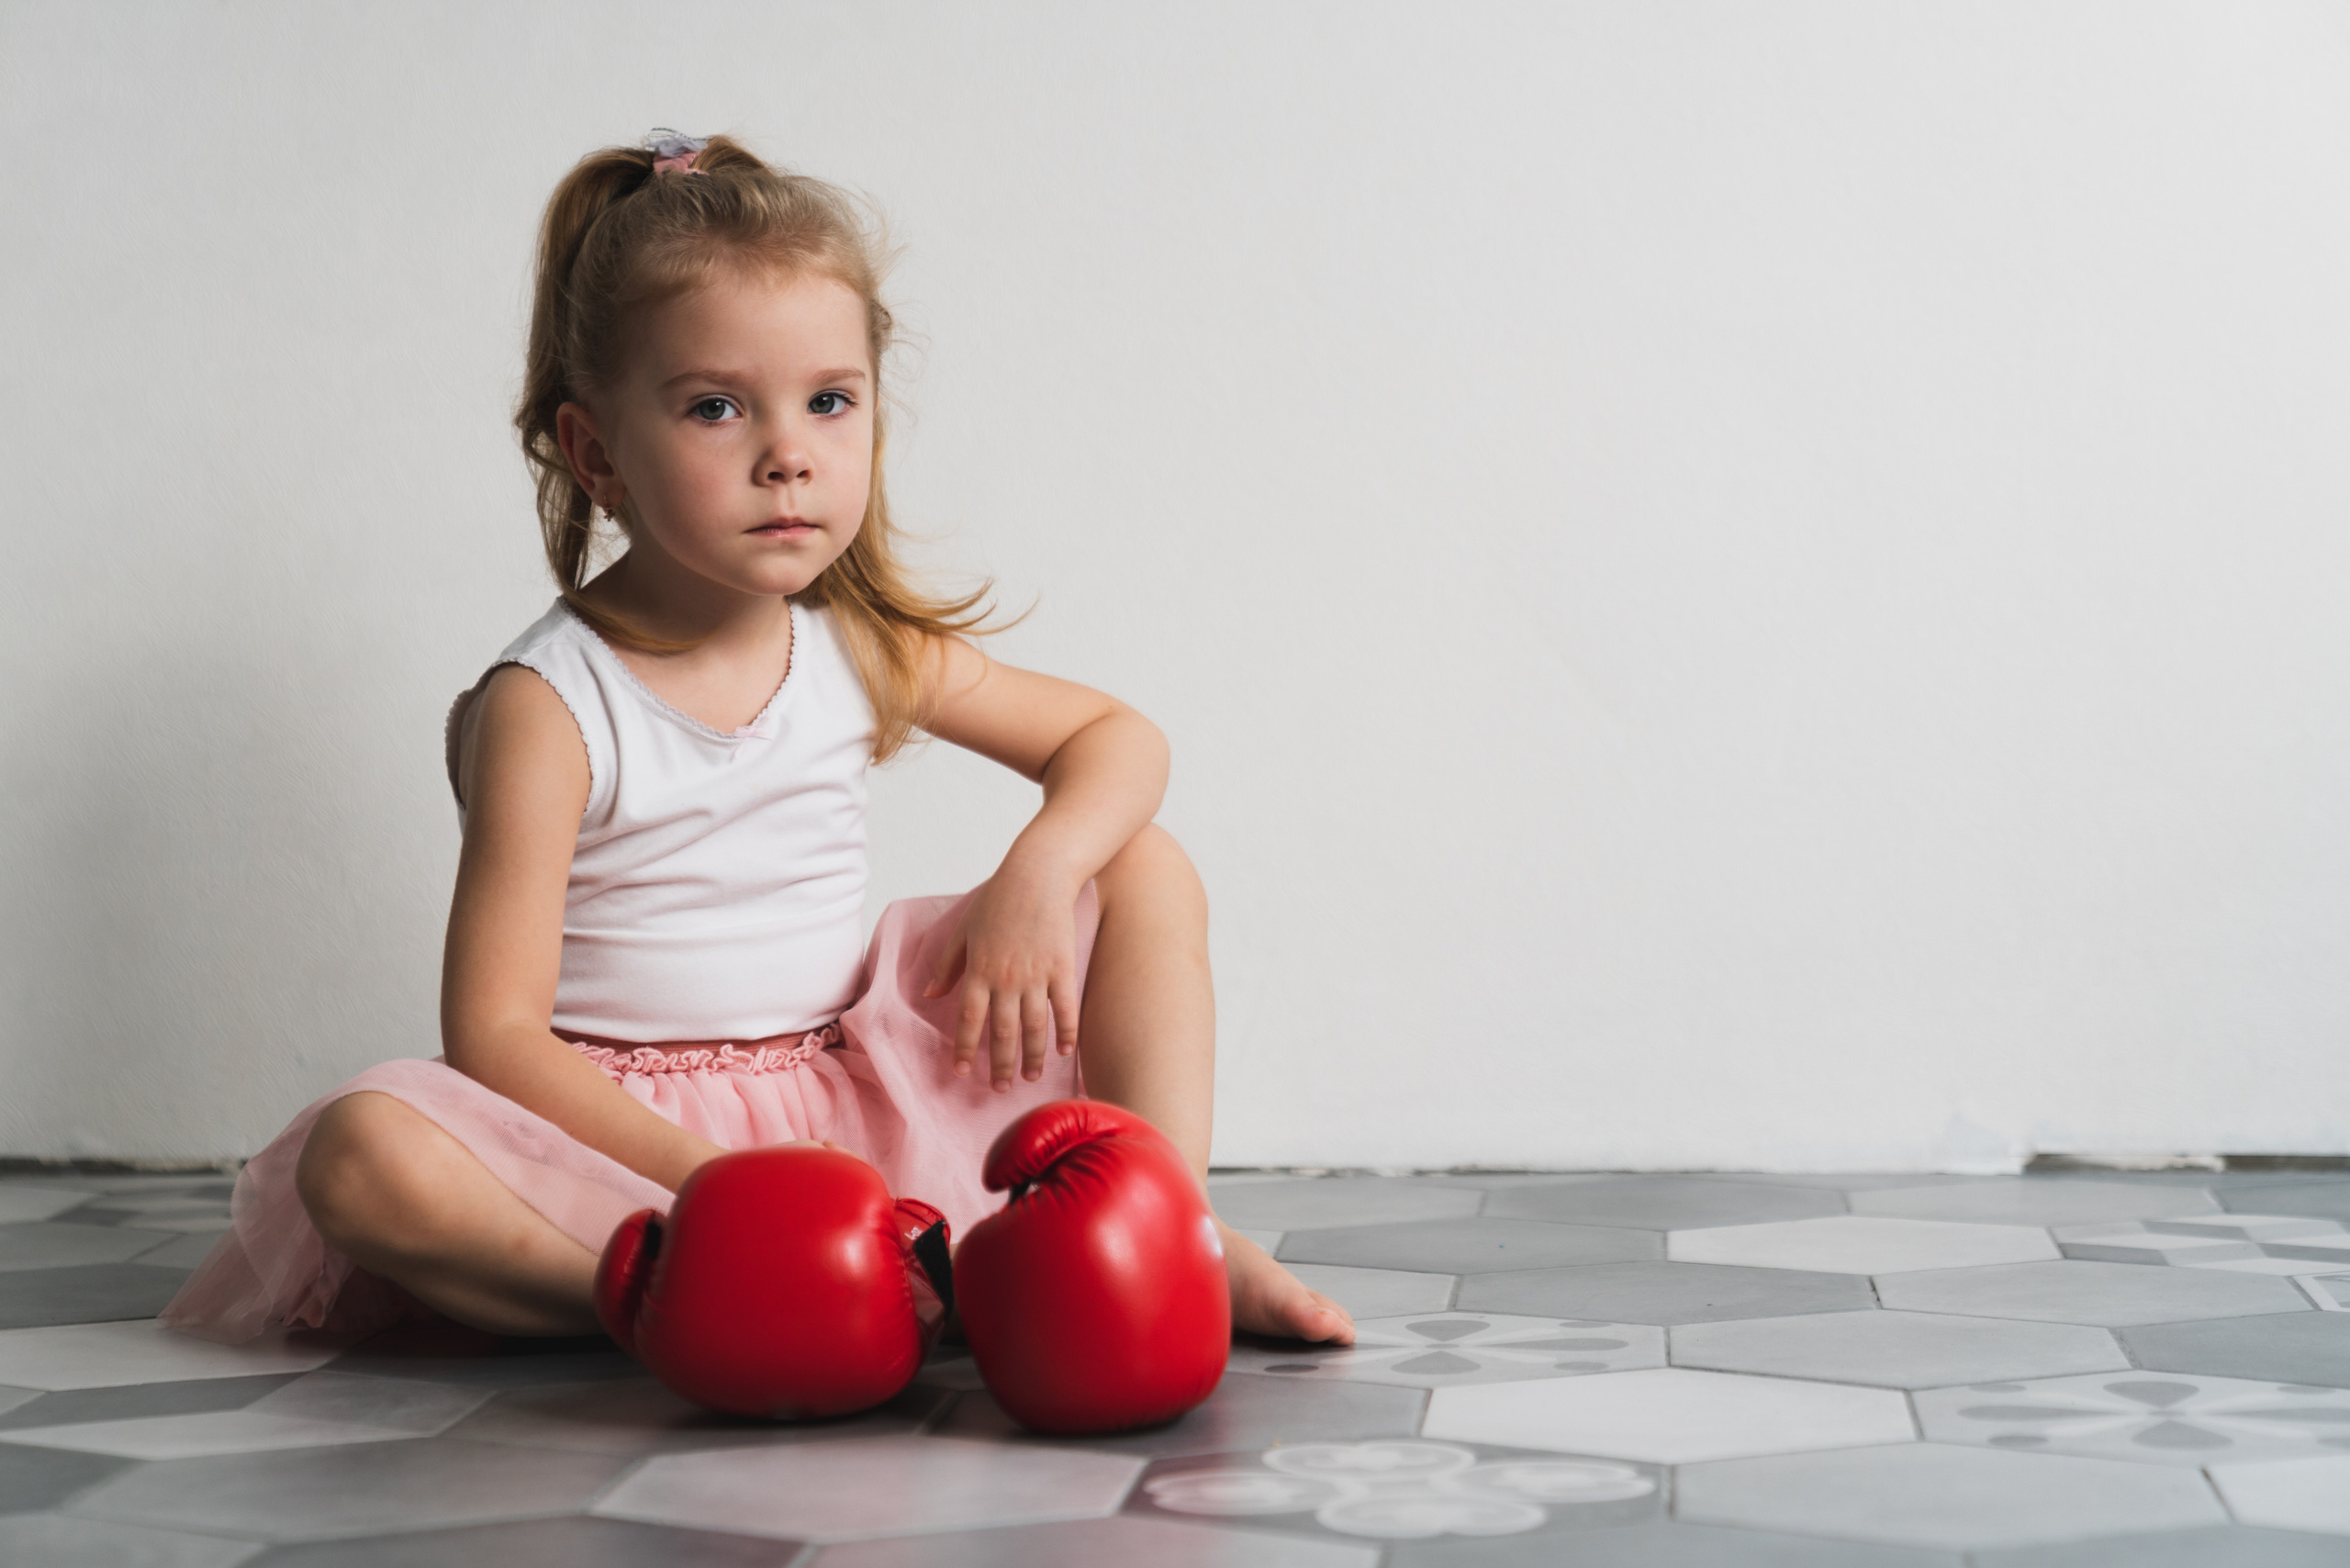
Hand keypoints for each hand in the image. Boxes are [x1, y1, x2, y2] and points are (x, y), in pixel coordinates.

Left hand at [922, 870, 1081, 1090]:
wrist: (1038, 873)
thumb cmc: (998, 898)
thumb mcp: (964, 929)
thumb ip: (947, 965)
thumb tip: (930, 995)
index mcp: (979, 969)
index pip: (969, 1019)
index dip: (965, 1049)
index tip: (962, 1072)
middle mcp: (1006, 978)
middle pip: (1002, 1032)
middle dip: (1000, 1065)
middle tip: (1000, 1088)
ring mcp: (1036, 974)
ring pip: (1034, 1027)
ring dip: (1031, 1057)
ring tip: (1030, 1078)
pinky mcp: (1062, 967)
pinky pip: (1064, 1008)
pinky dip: (1065, 1032)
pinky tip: (1064, 1052)